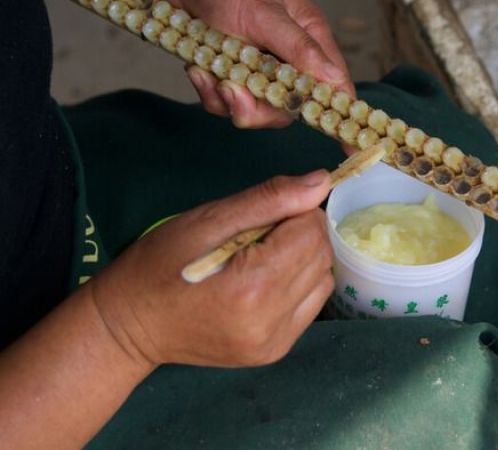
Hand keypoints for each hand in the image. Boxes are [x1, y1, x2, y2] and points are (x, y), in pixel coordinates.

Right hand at [88, 170, 333, 367]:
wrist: (129, 324)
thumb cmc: (160, 263)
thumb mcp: (208, 220)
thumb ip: (270, 199)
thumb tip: (321, 182)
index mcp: (253, 283)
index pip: (312, 230)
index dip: (296, 212)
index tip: (266, 213)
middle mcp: (271, 318)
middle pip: (321, 255)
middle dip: (301, 234)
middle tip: (260, 235)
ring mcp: (275, 341)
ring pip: (322, 281)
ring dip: (303, 260)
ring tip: (262, 259)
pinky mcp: (275, 351)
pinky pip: (310, 306)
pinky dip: (298, 286)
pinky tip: (266, 282)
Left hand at [176, 0, 353, 128]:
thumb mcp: (265, 12)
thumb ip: (299, 46)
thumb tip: (334, 80)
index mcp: (309, 41)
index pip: (334, 88)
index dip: (343, 119)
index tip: (352, 151)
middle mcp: (287, 61)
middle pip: (287, 110)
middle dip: (257, 110)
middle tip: (231, 91)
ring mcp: (258, 72)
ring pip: (253, 111)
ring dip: (227, 100)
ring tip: (208, 75)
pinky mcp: (230, 77)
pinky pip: (225, 103)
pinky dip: (208, 92)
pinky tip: (198, 70)